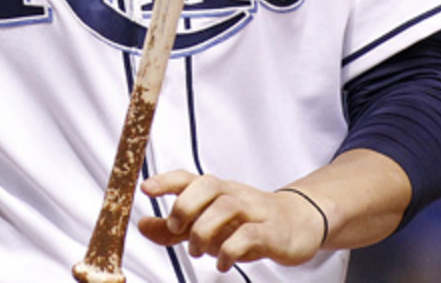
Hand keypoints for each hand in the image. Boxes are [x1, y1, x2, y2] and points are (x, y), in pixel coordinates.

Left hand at [136, 170, 325, 272]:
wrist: (298, 223)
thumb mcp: (208, 223)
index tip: (145, 189)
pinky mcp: (271, 232)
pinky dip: (229, 250)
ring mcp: (254, 211)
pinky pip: (249, 235)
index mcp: (216, 191)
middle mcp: (234, 194)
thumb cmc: (246, 221)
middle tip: (175, 230)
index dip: (166, 181)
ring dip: (204, 232)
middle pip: (208, 185)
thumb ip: (174, 228)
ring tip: (198, 251)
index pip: (189, 177)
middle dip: (185, 207)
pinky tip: (222, 262)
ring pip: (226, 208)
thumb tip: (142, 225)